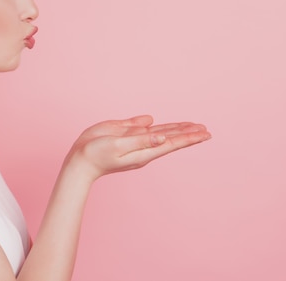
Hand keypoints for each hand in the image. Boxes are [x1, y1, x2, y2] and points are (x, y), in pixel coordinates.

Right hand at [65, 115, 210, 181]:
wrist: (79, 160)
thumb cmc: (96, 154)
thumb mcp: (118, 145)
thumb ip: (140, 139)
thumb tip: (162, 136)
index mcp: (145, 150)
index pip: (172, 142)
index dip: (189, 137)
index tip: (205, 133)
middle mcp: (143, 146)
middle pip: (170, 138)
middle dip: (188, 133)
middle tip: (206, 129)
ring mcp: (135, 141)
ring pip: (160, 133)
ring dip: (176, 130)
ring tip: (191, 127)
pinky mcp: (125, 136)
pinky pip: (144, 129)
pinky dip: (156, 126)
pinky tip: (159, 124)